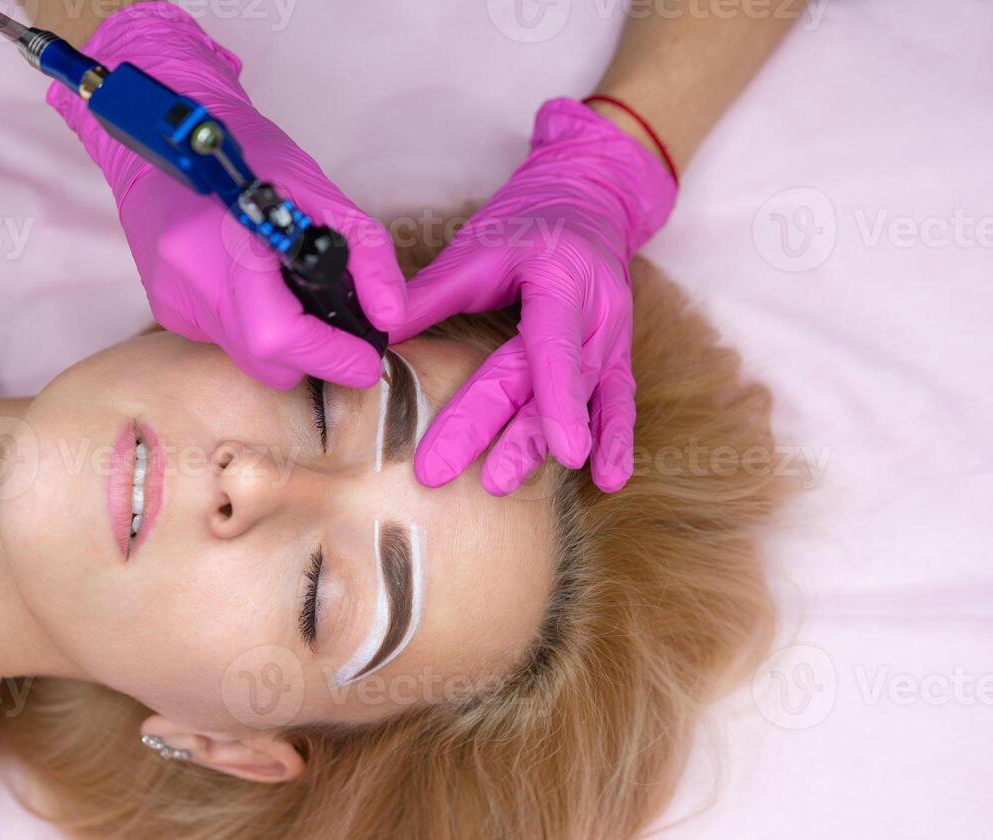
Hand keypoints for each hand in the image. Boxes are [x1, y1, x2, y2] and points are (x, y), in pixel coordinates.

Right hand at [47, 2, 404, 389]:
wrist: (171, 138)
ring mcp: (173, 301)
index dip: (330, 356)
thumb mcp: (320, 190)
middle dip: (312, 357)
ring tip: (293, 296)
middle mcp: (190, 281)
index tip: (365, 358)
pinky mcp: (168, 310)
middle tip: (338, 330)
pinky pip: (226, 341)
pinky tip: (254, 288)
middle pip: (265, 363)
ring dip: (283, 344)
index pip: (277, 336)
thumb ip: (366, 254)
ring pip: (248, 360)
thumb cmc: (250, 156)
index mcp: (224, 245)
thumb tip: (390, 316)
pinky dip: (253, 327)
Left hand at [389, 98, 676, 494]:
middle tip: (488, 484)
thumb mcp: (476, 247)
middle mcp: (596, 313)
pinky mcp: (615, 355)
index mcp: (561, 280)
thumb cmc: (525, 223)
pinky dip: (617, 440)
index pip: (555, 347)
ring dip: (550, 446)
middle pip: (553, 385)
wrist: (587, 201)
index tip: (564, 451)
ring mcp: (611, 338)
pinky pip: (619, 402)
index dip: (556, 399)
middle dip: (519, 436)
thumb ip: (429, 294)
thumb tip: (373, 334)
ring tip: (512, 485)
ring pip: (583, 402)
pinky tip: (611, 480)